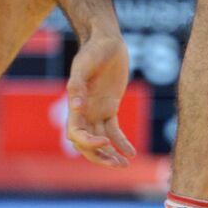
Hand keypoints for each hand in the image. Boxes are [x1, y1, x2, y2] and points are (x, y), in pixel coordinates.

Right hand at [65, 32, 135, 167]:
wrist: (107, 41)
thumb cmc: (94, 50)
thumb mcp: (85, 64)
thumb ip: (78, 84)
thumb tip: (76, 106)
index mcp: (76, 105)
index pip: (76, 134)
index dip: (88, 143)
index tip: (105, 144)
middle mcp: (84, 111)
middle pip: (86, 143)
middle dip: (99, 157)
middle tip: (117, 165)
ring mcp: (96, 110)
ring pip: (100, 140)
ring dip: (110, 154)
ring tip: (125, 165)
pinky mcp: (109, 107)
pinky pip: (113, 130)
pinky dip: (121, 142)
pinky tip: (131, 152)